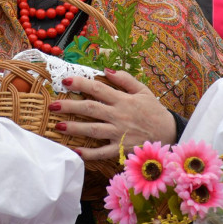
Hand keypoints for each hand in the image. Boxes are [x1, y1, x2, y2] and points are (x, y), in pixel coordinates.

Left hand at [49, 70, 177, 160]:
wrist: (170, 133)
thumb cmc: (154, 111)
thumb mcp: (143, 90)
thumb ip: (125, 79)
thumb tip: (106, 70)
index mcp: (122, 100)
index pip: (97, 88)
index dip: (80, 84)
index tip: (65, 81)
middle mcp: (118, 115)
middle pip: (90, 109)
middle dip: (69, 106)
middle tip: (52, 105)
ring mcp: (118, 133)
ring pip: (92, 130)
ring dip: (74, 128)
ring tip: (58, 126)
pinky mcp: (120, 149)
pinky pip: (102, 152)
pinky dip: (88, 153)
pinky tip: (75, 151)